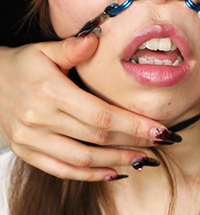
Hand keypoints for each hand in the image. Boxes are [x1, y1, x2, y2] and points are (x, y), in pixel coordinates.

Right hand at [0, 35, 174, 180]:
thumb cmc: (22, 65)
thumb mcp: (43, 50)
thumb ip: (71, 47)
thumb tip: (96, 39)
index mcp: (49, 91)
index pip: (100, 114)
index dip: (133, 125)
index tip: (160, 129)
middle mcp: (40, 119)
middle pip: (97, 137)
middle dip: (134, 142)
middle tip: (162, 143)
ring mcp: (32, 140)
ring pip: (82, 159)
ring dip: (117, 161)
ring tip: (143, 159)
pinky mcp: (27, 153)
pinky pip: (62, 170)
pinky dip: (89, 175)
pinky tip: (113, 172)